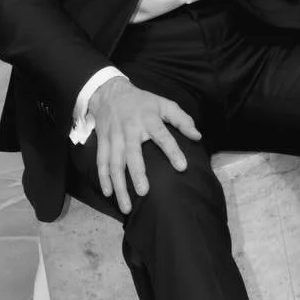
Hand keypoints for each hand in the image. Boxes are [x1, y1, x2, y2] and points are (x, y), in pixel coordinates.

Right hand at [91, 77, 201, 214]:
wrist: (110, 93)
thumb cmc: (142, 102)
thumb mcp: (164, 104)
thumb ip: (182, 120)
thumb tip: (197, 136)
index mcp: (148, 119)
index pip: (162, 136)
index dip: (172, 151)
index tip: (182, 167)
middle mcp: (130, 129)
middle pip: (132, 153)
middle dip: (137, 173)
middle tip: (144, 192)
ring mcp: (114, 137)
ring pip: (115, 163)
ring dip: (119, 185)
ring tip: (127, 206)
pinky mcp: (103, 142)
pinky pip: (101, 162)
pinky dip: (103, 178)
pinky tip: (109, 194)